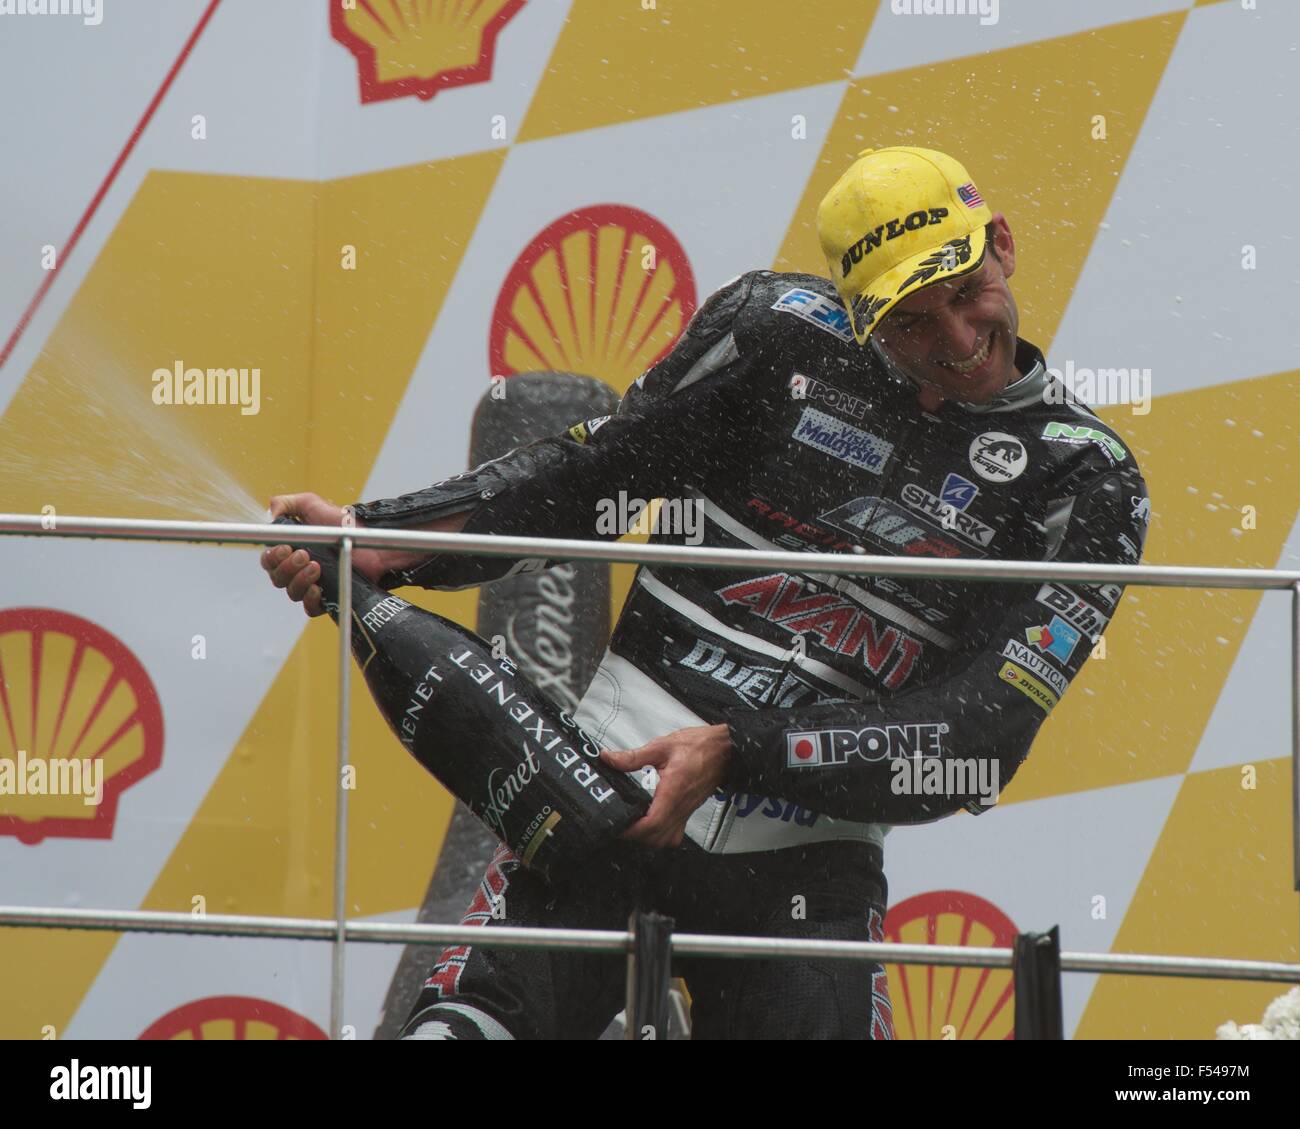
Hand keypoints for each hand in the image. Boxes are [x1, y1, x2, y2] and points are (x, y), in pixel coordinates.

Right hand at [261, 492, 386, 617]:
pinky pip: (310, 608)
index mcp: (289, 551)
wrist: (369, 539)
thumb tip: (268, 515)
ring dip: (299, 580)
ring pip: (292, 592)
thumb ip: (286, 503)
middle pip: (276, 577)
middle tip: (304, 554)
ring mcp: (311, 584)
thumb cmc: (342, 523)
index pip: (268, 560)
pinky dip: (310, 600)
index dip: (272, 557)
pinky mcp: (327, 598)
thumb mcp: (312, 504)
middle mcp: (296, 570)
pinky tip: (318, 589)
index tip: (285, 548)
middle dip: (286, 567)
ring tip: (317, 567)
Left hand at [600, 724, 732, 848]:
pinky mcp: (688, 812)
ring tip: (632, 824)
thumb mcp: (662, 746)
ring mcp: (686, 812)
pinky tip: (650, 823)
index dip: (632, 829)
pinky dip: (660, 837)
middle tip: (620, 822)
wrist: (724, 750)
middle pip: (656, 838)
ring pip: (665, 840)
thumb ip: (634, 756)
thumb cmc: (699, 747)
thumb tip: (610, 759)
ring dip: (646, 838)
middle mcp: (680, 807)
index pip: (652, 823)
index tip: (617, 823)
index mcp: (673, 791)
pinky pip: (674, 835)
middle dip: (635, 836)